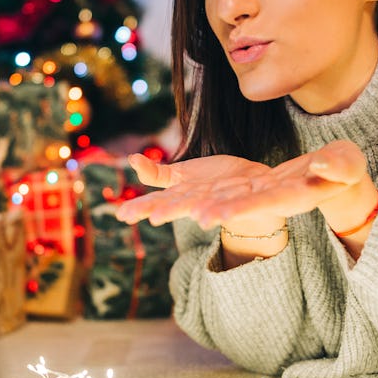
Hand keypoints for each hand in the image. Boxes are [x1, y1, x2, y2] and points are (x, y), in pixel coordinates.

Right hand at [115, 152, 270, 225]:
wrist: (255, 188)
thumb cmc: (215, 183)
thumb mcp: (182, 176)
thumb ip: (157, 174)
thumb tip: (131, 159)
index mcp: (185, 196)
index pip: (160, 201)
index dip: (143, 207)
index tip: (123, 215)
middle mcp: (203, 202)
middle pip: (182, 205)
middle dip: (168, 211)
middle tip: (152, 218)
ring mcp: (227, 203)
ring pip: (211, 207)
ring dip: (202, 212)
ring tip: (194, 217)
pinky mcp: (251, 201)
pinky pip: (242, 205)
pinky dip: (232, 210)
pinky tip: (224, 214)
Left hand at [116, 140, 375, 232]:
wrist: (321, 179)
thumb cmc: (341, 172)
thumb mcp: (346, 167)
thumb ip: (340, 168)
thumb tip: (331, 167)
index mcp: (278, 199)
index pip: (253, 207)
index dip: (231, 211)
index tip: (206, 217)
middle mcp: (247, 200)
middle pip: (210, 208)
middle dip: (181, 212)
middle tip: (150, 218)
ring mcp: (229, 191)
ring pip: (187, 199)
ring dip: (158, 205)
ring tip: (124, 213)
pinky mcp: (217, 178)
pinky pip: (183, 179)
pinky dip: (160, 177)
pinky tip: (135, 170)